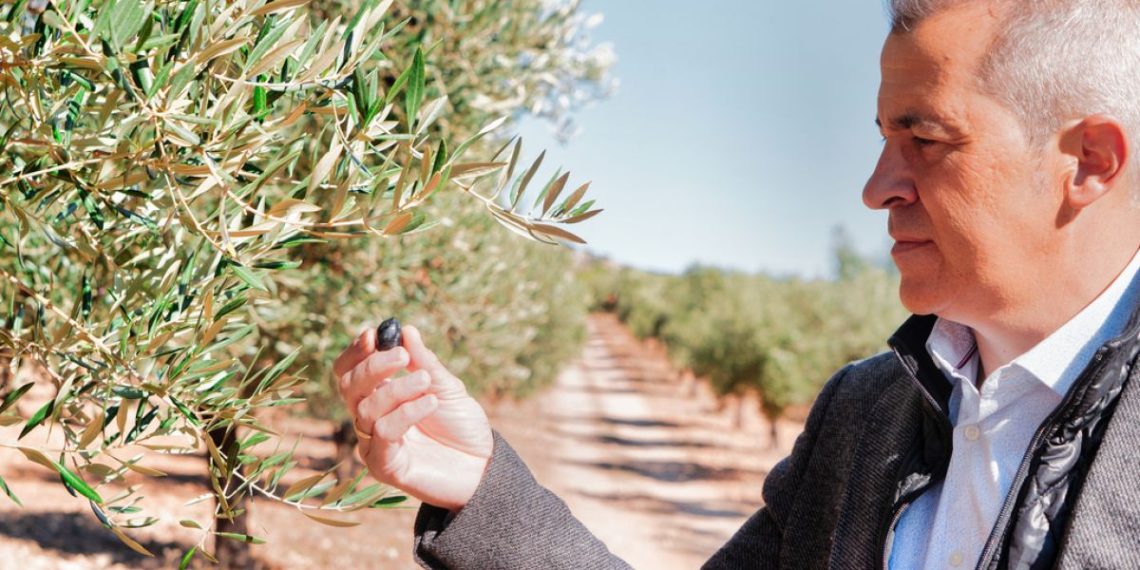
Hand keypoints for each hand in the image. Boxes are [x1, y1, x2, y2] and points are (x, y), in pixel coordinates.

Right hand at [333, 324, 492, 511]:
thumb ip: (425, 363)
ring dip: (397, 389)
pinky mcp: (384, 467)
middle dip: (373, 366)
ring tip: (426, 381)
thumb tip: (406, 330)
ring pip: (366, 409)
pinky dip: (405, 413)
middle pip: (349, 387)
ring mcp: (374, 443)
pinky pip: (384, 433)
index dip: (356, 352)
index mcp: (379, 396)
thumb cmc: (462, 426)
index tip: (373, 334)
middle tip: (403, 356)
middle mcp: (370, 419)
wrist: (482, 467)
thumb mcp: (447, 388)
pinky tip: (430, 402)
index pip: (350, 371)